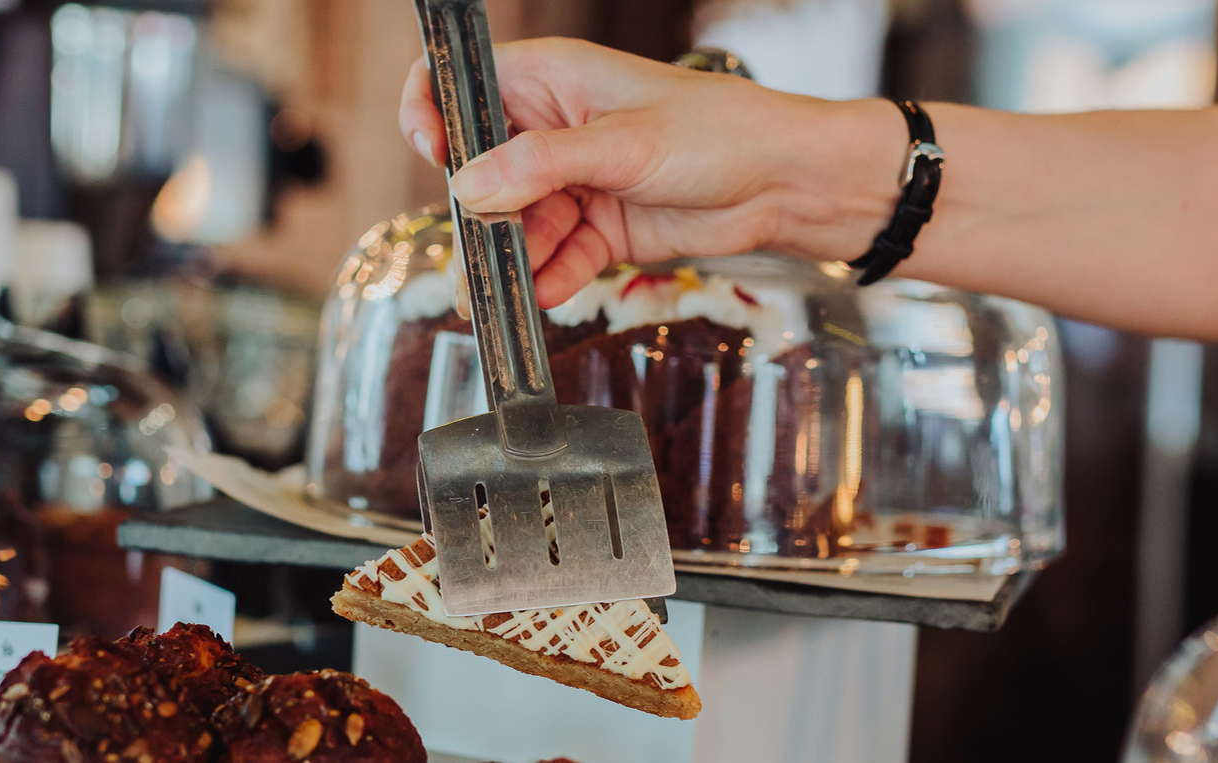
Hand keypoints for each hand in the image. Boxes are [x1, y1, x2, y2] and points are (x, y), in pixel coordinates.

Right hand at [399, 38, 897, 306]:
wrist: (785, 185)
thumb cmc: (720, 132)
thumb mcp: (623, 143)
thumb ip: (541, 165)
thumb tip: (468, 187)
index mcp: (549, 79)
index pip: (458, 84)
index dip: (433, 116)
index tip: (435, 156)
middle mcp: (550, 128)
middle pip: (479, 172)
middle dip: (475, 216)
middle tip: (474, 254)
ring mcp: (572, 181)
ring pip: (514, 224)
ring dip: (509, 259)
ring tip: (504, 292)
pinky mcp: (596, 228)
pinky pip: (554, 256)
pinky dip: (548, 278)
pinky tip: (549, 295)